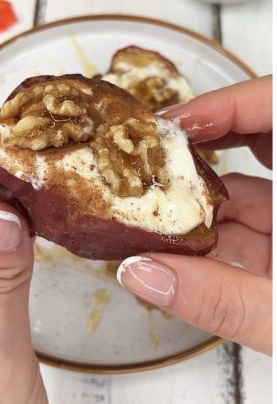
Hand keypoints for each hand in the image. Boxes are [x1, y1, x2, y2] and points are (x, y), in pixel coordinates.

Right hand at [117, 76, 272, 354]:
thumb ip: (224, 300)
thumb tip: (142, 273)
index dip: (227, 103)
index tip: (174, 125)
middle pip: (262, 141)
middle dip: (200, 150)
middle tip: (147, 158)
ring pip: (254, 196)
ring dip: (199, 207)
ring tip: (145, 214)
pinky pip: (257, 233)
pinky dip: (217, 241)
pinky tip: (175, 254)